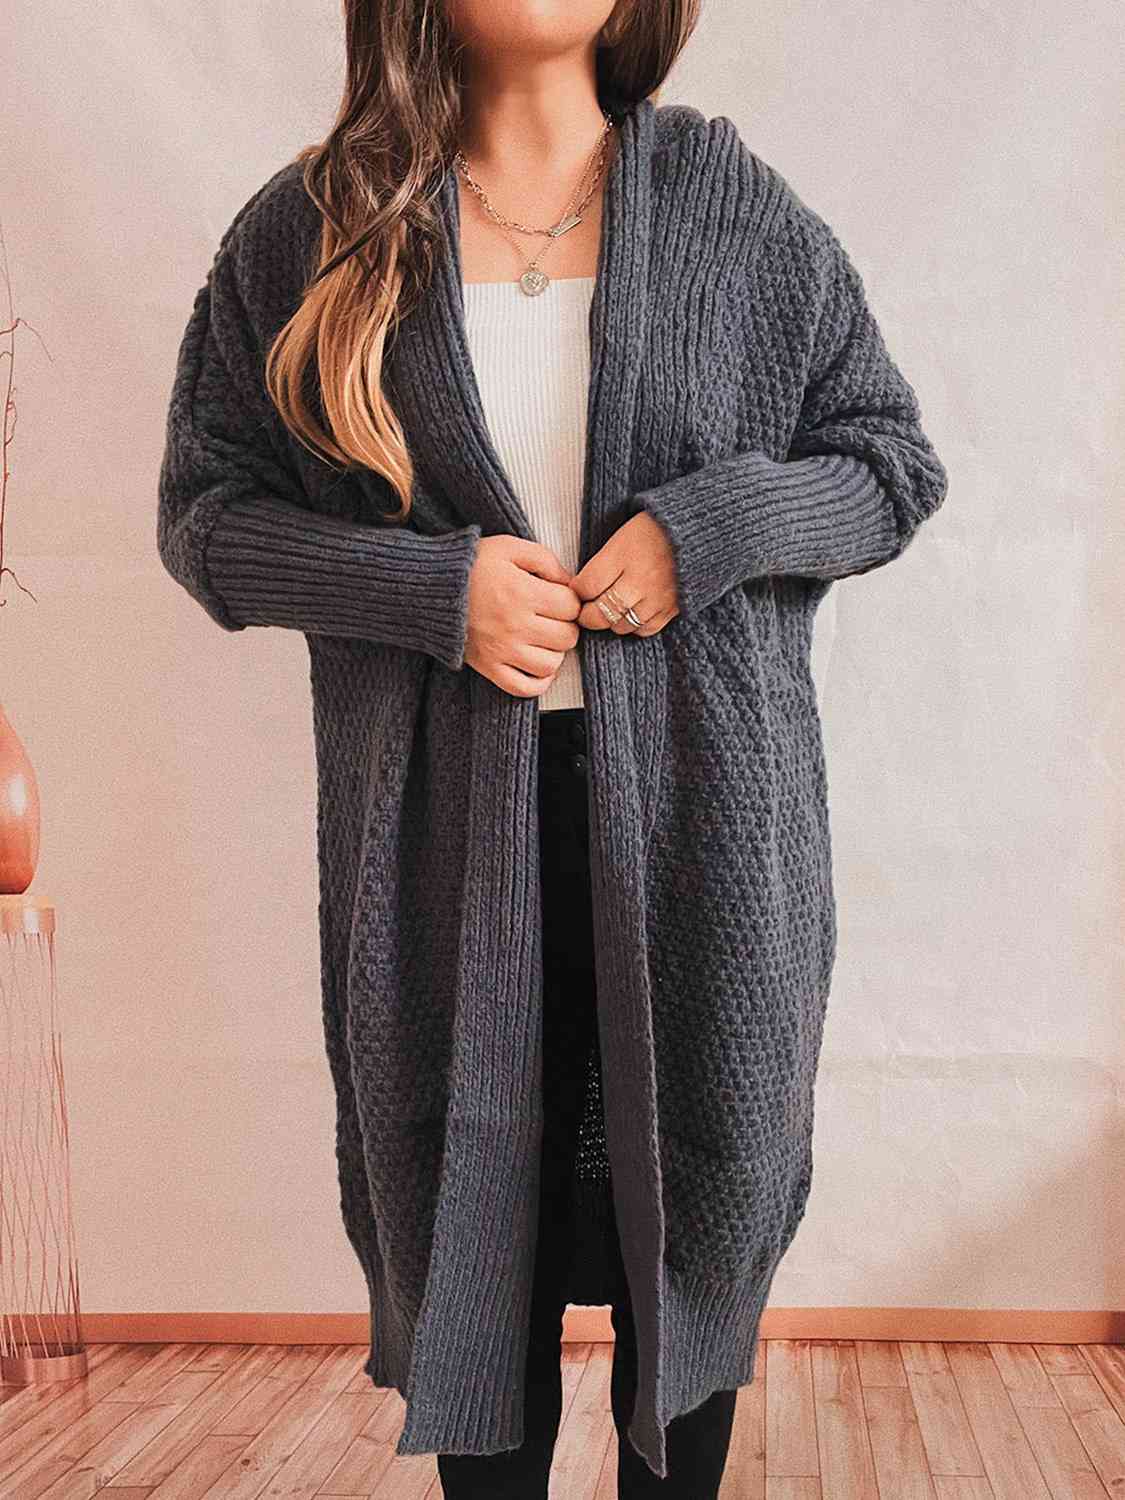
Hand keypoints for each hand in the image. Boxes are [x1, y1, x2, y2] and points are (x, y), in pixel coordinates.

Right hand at [464, 535, 581, 697]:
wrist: (429, 588)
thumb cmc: (471, 565)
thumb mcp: (509, 547)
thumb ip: (545, 560)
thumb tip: (570, 581)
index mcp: (523, 593)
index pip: (571, 606)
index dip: (571, 600)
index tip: (559, 597)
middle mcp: (515, 626)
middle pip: (567, 637)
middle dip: (566, 625)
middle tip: (553, 617)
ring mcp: (502, 651)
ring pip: (551, 664)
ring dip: (554, 652)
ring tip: (543, 638)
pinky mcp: (489, 667)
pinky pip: (525, 688)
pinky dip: (539, 681)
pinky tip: (537, 664)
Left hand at [571, 511, 679, 634]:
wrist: (699, 531)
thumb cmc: (655, 529)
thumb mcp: (622, 534)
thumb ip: (602, 561)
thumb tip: (581, 587)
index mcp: (622, 554)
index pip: (586, 586)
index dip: (577, 591)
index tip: (578, 589)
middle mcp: (638, 580)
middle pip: (599, 613)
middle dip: (587, 614)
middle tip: (586, 609)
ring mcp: (656, 598)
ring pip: (620, 626)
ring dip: (611, 621)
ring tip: (610, 609)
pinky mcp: (672, 609)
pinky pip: (645, 629)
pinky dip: (634, 626)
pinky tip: (632, 613)